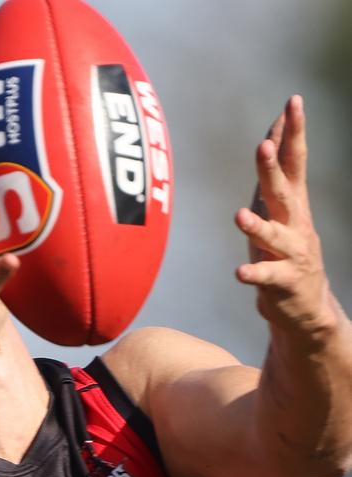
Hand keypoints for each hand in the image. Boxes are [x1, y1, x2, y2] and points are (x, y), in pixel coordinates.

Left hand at [235, 96, 333, 337]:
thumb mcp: (280, 211)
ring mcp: (291, 253)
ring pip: (273, 236)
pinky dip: (253, 273)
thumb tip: (271, 134)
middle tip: (263, 146)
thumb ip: (276, 176)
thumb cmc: (285, 252)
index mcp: (294, 204)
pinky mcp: (282, 282)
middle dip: (272, 169)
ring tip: (239, 216)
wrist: (306, 306)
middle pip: (284, 192)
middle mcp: (295, 224)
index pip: (294, 162)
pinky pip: (266, 276)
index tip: (293, 101)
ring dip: (256, 226)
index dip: (293, 133)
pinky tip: (240, 272)